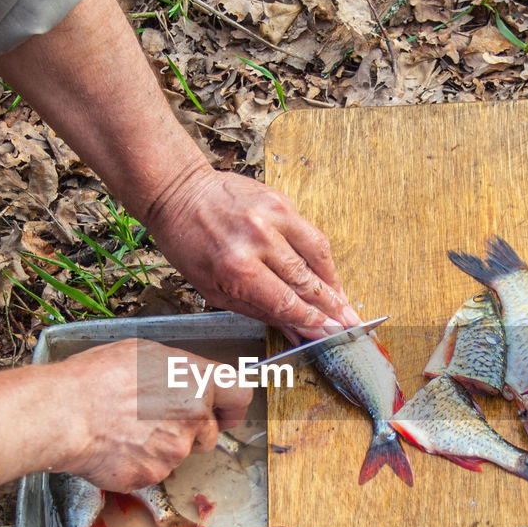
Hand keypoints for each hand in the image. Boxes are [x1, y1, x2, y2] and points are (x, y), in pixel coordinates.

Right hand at [0, 339, 250, 491]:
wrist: (64, 413)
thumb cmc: (97, 376)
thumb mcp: (144, 353)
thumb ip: (177, 372)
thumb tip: (183, 381)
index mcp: (198, 381)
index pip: (240, 396)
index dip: (231, 404)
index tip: (223, 408)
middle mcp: (195, 418)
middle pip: (210, 431)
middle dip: (192, 429)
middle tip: (158, 419)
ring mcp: (177, 451)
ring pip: (181, 452)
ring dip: (164, 446)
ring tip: (129, 429)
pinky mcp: (155, 476)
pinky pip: (155, 470)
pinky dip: (140, 462)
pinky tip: (117, 446)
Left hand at [146, 166, 362, 338]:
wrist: (179, 193)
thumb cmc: (190, 245)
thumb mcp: (214, 289)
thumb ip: (259, 311)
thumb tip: (295, 331)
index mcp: (237, 268)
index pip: (286, 302)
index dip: (311, 321)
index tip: (327, 332)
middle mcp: (258, 240)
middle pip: (306, 281)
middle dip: (330, 307)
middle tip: (348, 324)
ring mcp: (272, 216)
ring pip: (317, 254)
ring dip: (333, 282)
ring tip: (344, 302)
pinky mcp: (281, 200)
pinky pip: (310, 233)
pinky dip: (321, 256)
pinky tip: (327, 273)